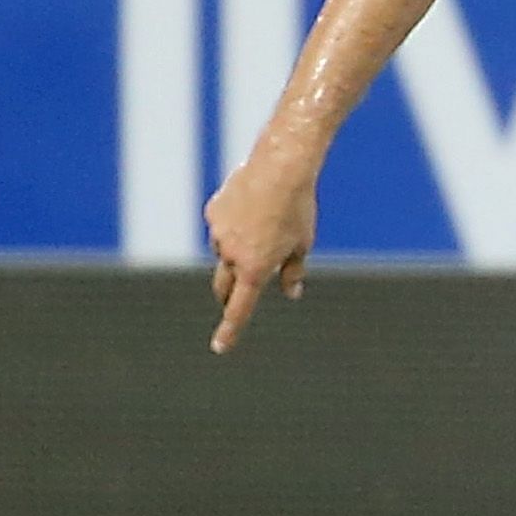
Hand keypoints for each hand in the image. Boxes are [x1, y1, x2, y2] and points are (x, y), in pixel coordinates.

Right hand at [206, 150, 317, 353]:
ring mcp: (218, 233)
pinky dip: (234, 224)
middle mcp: (231, 255)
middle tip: (237, 294)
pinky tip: (252, 206)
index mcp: (254, 269)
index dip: (230, 330)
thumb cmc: (298, 208)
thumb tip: (291, 292)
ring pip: (225, 252)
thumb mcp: (302, 244)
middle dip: (228, 294)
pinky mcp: (213, 212)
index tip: (220, 347)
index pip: (239, 309)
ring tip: (264, 224)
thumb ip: (293, 271)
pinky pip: (222, 226)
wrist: (280, 167)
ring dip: (237, 250)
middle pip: (223, 286)